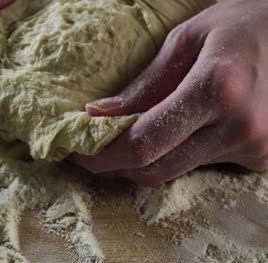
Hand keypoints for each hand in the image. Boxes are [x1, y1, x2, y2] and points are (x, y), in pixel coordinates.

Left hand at [71, 0, 267, 185]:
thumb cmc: (240, 27)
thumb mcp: (186, 41)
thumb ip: (143, 86)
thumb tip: (98, 115)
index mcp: (216, 88)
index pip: (144, 143)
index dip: (103, 155)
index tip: (78, 152)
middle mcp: (240, 127)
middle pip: (155, 169)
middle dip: (116, 165)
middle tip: (95, 150)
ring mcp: (256, 148)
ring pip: (176, 171)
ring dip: (145, 160)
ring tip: (131, 136)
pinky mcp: (262, 158)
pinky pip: (201, 166)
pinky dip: (177, 155)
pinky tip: (174, 133)